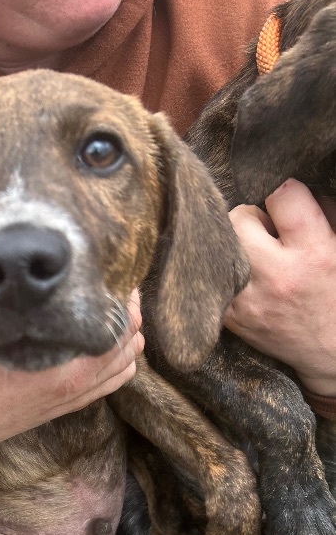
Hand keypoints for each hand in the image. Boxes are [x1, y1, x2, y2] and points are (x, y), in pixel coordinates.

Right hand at [0, 290, 143, 470]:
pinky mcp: (71, 405)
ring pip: (128, 364)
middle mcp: (79, 385)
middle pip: (131, 344)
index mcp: (67, 370)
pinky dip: (120, 362)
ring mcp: (77, 398)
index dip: (125, 298)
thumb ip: (36, 319)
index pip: (119, 329)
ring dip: (128, 339)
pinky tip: (105, 346)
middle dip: (130, 314)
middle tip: (117, 289)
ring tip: (114, 314)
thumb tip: (58, 282)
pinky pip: (113, 383)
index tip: (116, 276)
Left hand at [226, 179, 335, 397]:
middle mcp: (277, 276)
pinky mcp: (229, 317)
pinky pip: (211, 276)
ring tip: (253, 254)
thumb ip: (320, 212)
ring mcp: (248, 300)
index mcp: (313, 254)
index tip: (286, 202)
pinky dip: (223, 270)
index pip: (283, 196)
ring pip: (218, 245)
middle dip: (249, 217)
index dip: (284, 192)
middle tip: (265, 232)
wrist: (330, 350)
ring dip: (233, 243)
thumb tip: (289, 184)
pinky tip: (242, 276)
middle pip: (238, 217)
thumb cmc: (335, 292)